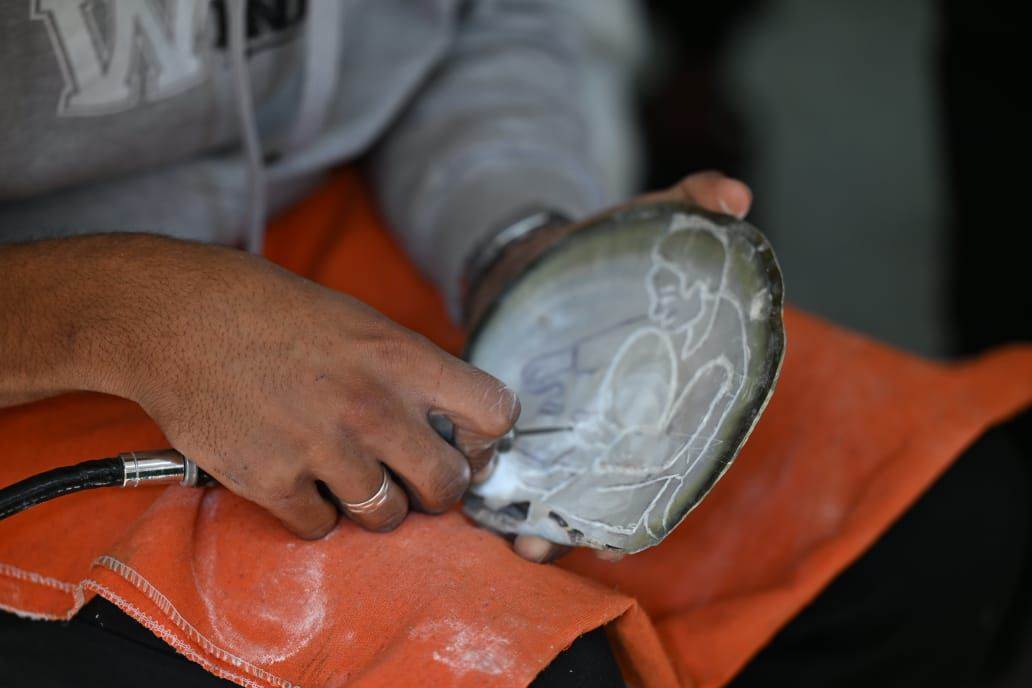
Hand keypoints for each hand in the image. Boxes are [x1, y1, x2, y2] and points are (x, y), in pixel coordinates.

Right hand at [109, 238, 519, 537]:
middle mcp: (373, 406)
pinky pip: (320, 526)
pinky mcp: (273, 481)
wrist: (177, 317)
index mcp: (403, 358)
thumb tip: (446, 419)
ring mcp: (323, 448)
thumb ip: (406, 371)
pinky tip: (297, 479)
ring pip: (386, 516)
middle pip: (447, 485)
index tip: (463, 444)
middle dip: (435, 491)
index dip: (485, 439)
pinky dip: (313, 512)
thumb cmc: (270, 311)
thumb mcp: (359, 322)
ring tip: (347, 477)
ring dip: (373, 506)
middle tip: (411, 480)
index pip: (495, 411)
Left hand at [477, 171, 752, 562]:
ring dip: (547, 526)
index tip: (625, 535)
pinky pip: (526, 473)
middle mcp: (621, 425)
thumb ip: (687, 205)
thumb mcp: (645, 225)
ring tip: (521, 543)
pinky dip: (512, 500)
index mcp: (662, 393)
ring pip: (567, 493)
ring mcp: (575, 432)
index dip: (656, 500)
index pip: (672, 456)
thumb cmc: (604, 253)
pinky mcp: (532, 427)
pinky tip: (490, 516)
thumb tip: (734, 193)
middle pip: (615, 492)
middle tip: (554, 544)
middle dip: (590, 525)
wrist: (539, 260)